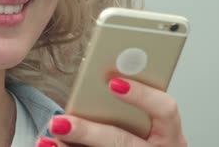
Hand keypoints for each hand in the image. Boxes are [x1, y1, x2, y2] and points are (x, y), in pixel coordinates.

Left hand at [37, 78, 186, 146]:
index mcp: (170, 133)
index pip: (166, 109)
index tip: (113, 82)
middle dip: (88, 131)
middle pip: (123, 141)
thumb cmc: (143, 136)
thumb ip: (131, 103)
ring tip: (48, 137)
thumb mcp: (147, 120)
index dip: (143, 95)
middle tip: (60, 121)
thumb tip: (103, 78)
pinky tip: (50, 145)